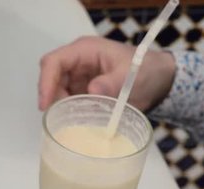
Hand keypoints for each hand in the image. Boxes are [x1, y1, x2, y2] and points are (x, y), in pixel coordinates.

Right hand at [38, 36, 176, 111]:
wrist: (158, 81)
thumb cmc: (146, 71)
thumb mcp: (131, 76)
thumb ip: (111, 83)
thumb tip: (92, 90)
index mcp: (85, 50)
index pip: (54, 62)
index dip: (45, 82)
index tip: (45, 104)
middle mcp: (77, 62)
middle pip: (51, 78)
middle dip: (52, 98)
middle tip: (61, 116)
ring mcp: (78, 77)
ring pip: (57, 92)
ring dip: (61, 107)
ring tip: (74, 120)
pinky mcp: (82, 92)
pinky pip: (68, 102)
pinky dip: (70, 113)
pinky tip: (78, 122)